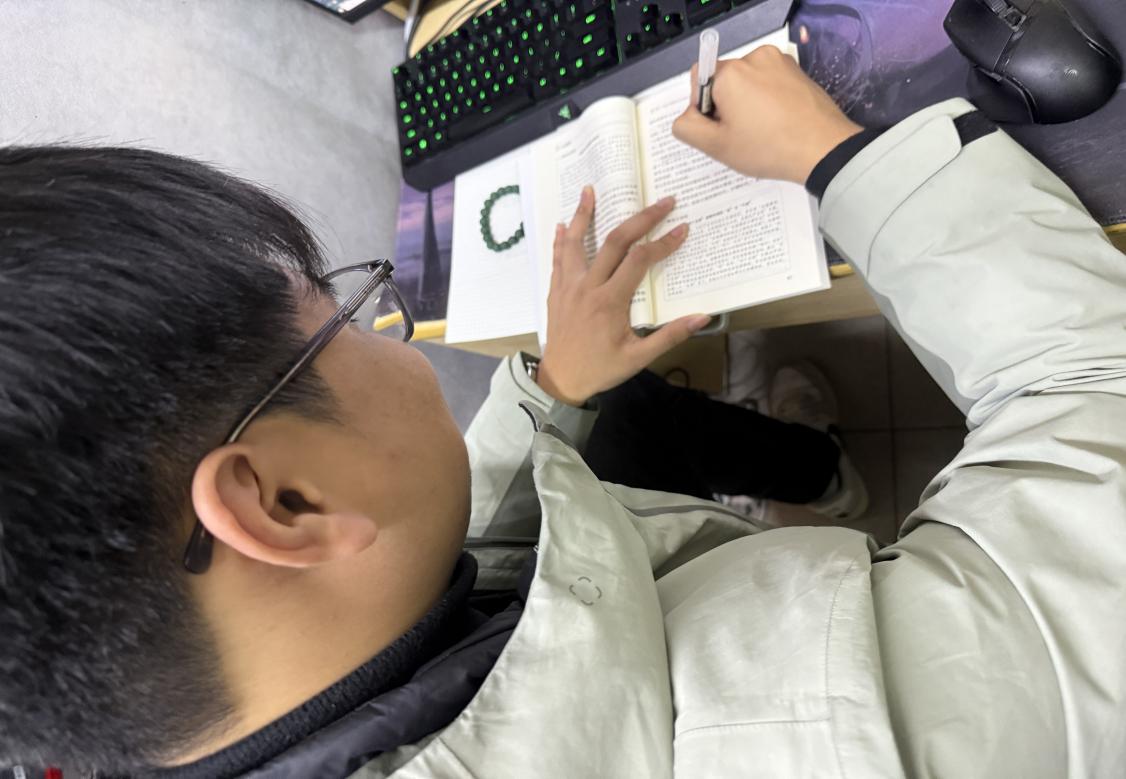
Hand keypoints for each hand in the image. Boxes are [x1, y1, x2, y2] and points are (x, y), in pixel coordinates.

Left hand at [536, 187, 711, 405]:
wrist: (560, 380)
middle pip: (614, 241)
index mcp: (610, 302)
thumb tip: (701, 317)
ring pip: (576, 242)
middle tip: (662, 202)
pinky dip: (561, 240)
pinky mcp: (556, 291)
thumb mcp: (638, 358)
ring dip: (584, 214)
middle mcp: (588, 287)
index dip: (663, 243)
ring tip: (589, 190)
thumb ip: (669, 336)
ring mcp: (568, 286)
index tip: (682, 229)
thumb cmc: (601, 369)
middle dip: (640, 219)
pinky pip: (558, 259)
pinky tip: (564, 223)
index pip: (640, 261)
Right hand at [672, 44, 863, 183]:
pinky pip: (770, 81)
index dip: (702, 105)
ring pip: (748, 81)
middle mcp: (754, 58)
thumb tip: (685, 117)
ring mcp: (779, 62)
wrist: (823, 149)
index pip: (698, 78)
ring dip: (748, 102)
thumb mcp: (716, 146)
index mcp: (730, 73)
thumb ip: (686, 128)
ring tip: (762, 129)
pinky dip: (768, 99)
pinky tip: (777, 122)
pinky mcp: (796, 70)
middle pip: (724, 79)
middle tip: (741, 133)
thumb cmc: (770, 148)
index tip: (719, 126)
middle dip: (726, 104)